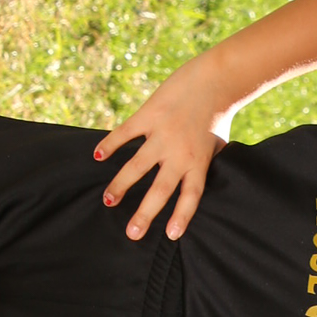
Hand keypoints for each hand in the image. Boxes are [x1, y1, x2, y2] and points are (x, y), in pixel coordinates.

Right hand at [94, 61, 233, 242]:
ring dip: (121, 184)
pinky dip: (110, 144)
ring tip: (108, 201)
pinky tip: (97, 157)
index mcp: (199, 163)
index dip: (181, 216)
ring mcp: (163, 134)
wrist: (214, 80)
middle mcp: (180, 153)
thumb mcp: (219, 147)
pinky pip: (126, 133)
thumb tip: (196, 185)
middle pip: (160, 189)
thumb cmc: (217, 116)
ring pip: (138, 166)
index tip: (170, 236)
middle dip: (144, 213)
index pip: (190, 197)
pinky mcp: (149, 114)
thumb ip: (206, 166)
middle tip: (131, 233)